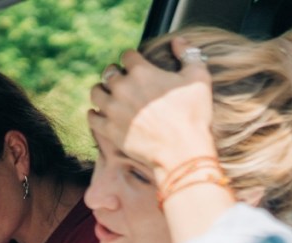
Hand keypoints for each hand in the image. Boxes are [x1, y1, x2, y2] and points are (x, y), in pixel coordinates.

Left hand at [88, 38, 217, 184]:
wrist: (182, 151)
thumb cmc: (193, 115)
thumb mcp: (199, 78)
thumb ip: (188, 55)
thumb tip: (178, 41)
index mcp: (141, 71)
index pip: (127, 55)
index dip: (132, 59)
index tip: (134, 65)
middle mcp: (122, 87)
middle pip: (109, 72)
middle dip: (115, 74)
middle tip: (121, 81)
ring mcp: (113, 109)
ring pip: (96, 92)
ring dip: (101, 91)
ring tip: (108, 95)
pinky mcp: (109, 130)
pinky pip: (92, 117)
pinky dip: (94, 114)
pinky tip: (99, 114)